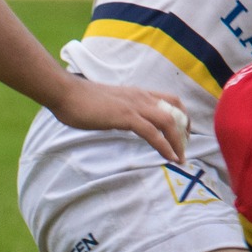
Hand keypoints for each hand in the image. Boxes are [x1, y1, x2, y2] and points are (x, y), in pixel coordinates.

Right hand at [51, 77, 186, 163]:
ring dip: (178, 141)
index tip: (184, 133)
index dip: (183, 116)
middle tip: (185, 149)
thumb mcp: (109, 104)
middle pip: (176, 110)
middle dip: (185, 131)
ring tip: (180, 158)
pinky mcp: (125, 117)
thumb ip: (121, 110)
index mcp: (138, 93)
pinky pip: (152, 132)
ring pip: (169, 121)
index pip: (171, 100)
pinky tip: (169, 157)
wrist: (65, 93)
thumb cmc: (81, 100)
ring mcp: (134, 105)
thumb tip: (124, 121)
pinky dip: (164, 146)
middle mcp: (141, 96)